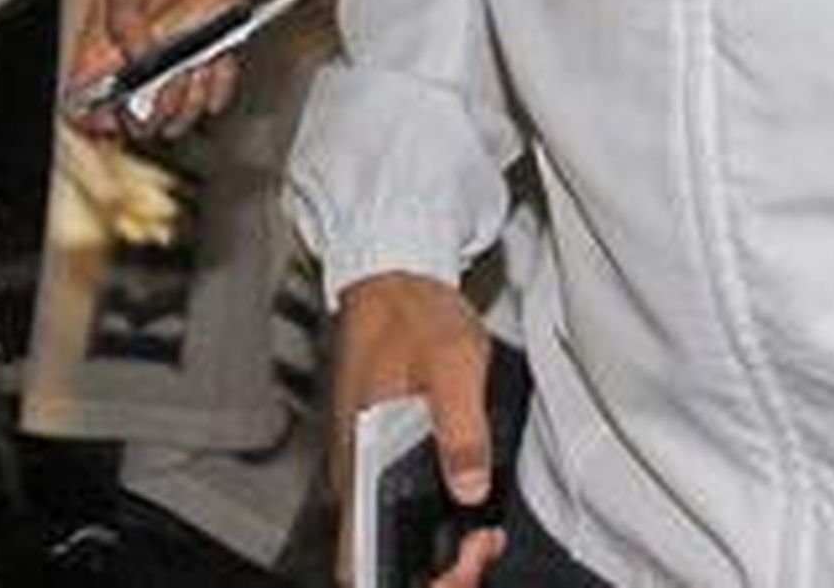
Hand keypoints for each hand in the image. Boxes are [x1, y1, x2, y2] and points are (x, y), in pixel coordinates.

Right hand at [65, 0, 241, 141]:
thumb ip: (125, 19)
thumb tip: (137, 59)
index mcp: (103, 59)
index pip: (86, 109)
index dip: (97, 121)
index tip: (118, 108)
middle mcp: (137, 77)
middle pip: (136, 126)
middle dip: (153, 114)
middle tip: (167, 80)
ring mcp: (173, 78)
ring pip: (176, 122)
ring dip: (186, 100)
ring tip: (194, 63)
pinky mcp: (208, 71)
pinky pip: (214, 100)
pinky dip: (217, 84)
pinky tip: (214, 56)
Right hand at [333, 273, 501, 587]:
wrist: (394, 276)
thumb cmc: (412, 313)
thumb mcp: (452, 363)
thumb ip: (460, 428)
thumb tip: (469, 486)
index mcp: (361, 459)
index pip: (358, 561)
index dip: (406, 581)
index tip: (453, 567)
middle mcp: (354, 472)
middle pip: (378, 560)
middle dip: (436, 572)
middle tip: (478, 547)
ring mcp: (366, 464)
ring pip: (390, 538)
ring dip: (437, 552)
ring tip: (478, 534)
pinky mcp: (380, 453)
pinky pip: (396, 509)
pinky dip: (432, 524)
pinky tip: (465, 504)